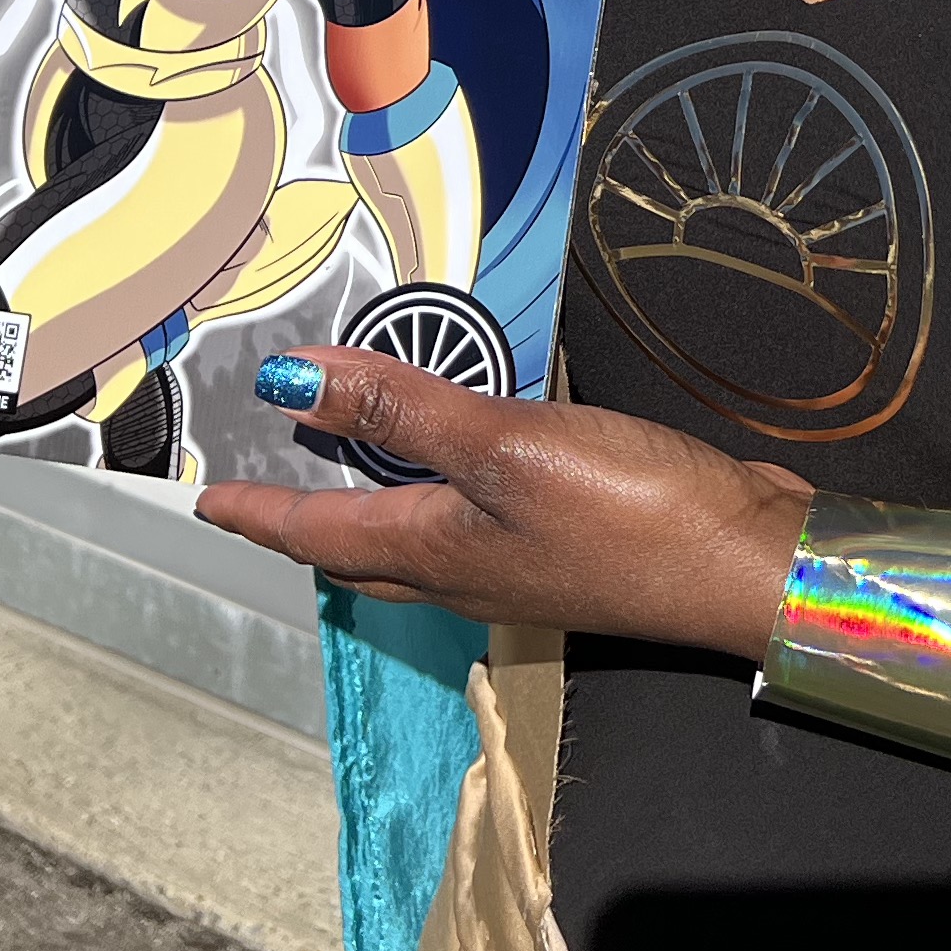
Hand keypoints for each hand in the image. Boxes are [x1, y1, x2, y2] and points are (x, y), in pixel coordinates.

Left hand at [196, 352, 812, 664]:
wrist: (744, 564)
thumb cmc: (628, 514)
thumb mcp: (505, 445)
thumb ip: (405, 409)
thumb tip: (296, 381)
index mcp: (434, 550)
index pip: (317, 532)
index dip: (258, 511)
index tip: (206, 499)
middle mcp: (464, 569)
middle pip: (358, 552)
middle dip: (303, 523)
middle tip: (263, 485)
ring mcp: (518, 564)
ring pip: (412, 544)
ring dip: (367, 510)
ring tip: (342, 462)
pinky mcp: (568, 543)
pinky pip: (470, 524)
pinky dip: (438, 493)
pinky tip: (458, 460)